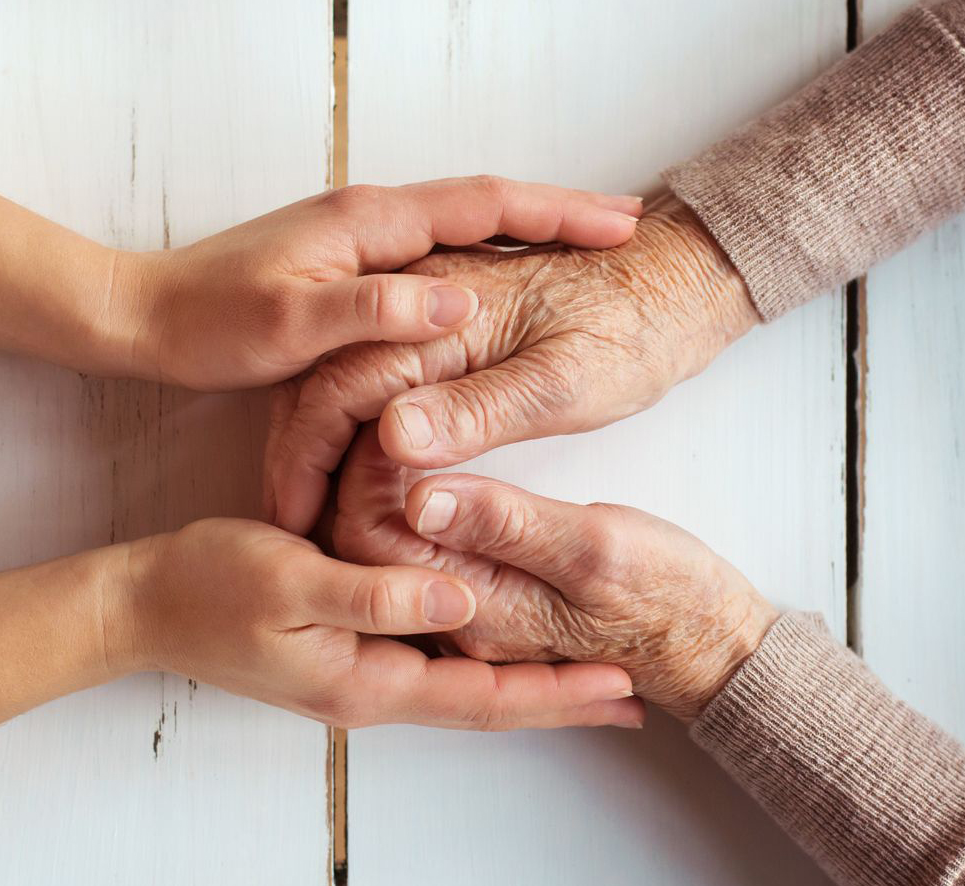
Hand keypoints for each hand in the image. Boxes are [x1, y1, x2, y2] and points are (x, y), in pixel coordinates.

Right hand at [107, 517, 642, 729]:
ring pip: (462, 683)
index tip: (622, 689)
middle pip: (485, 701)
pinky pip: (432, 661)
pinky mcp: (344, 649)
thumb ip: (377, 594)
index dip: (556, 696)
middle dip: (558, 700)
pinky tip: (499, 638)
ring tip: (585, 673)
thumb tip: (462, 599)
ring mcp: (357, 672)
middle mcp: (371, 687)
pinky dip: (479, 657)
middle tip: (630, 694)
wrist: (144, 604)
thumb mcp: (294, 581)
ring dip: (526, 681)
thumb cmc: (210, 586)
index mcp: (366, 680)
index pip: (482, 697)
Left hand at [113, 177, 643, 389]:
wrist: (143, 317)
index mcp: (369, 223)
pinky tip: (503, 279)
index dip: (557, 213)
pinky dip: (484, 256)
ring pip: (464, 226)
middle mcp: (370, 219)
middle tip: (625, 225)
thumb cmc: (209, 322)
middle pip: (486, 203)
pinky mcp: (346, 267)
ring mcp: (359, 240)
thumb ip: (373, 312)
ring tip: (585, 245)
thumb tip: (456, 304)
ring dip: (525, 231)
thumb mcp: (290, 326)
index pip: (485, 202)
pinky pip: (436, 252)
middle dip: (558, 212)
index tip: (621, 223)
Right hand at [265, 193, 758, 534]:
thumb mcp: (565, 382)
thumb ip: (479, 410)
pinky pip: (372, 379)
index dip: (307, 456)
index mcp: (439, 311)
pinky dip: (351, 430)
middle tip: (289, 527)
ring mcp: (424, 313)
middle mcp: (417, 303)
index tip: (296, 517)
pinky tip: (354, 476)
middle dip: (298, 456)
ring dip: (318, 444)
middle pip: (324, 381)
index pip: (339, 385)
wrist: (674, 280)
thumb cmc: (633, 330)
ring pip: (340, 381)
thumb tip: (390, 438)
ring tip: (309, 513)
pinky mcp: (440, 332)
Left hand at [330, 426, 776, 720]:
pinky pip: (421, 547)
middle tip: (385, 407)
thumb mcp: (597, 547)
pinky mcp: (484, 594)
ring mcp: (465, 610)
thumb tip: (419, 495)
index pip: (368, 541)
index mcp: (471, 610)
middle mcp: (451, 619)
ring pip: (388, 543)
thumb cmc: (669, 596)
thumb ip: (506, 523)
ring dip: (384, 483)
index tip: (390, 414)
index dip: (363, 471)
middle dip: (360, 473)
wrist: (712, 643)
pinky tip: (424, 455)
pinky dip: (411, 498)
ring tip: (400, 420)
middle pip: (363, 544)